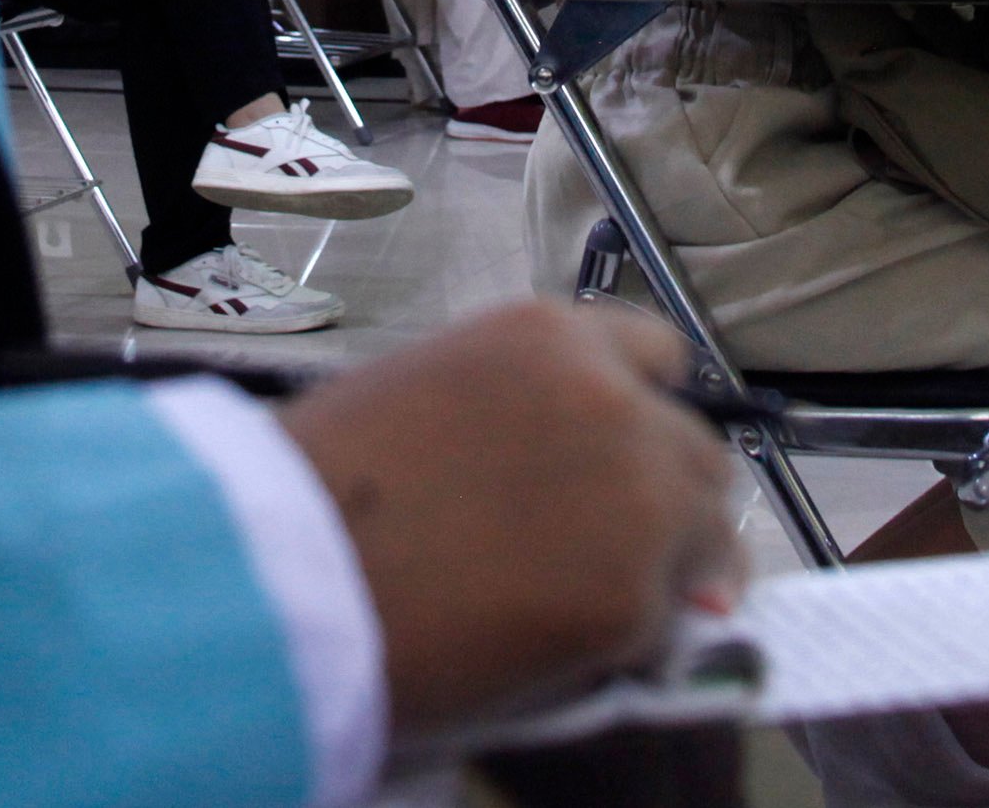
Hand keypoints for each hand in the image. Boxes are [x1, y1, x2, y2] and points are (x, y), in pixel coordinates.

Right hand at [278, 302, 744, 741]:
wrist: (279, 572)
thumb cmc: (319, 484)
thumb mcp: (430, 397)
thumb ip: (519, 418)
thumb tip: (570, 481)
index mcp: (551, 339)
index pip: (657, 357)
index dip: (645, 413)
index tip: (633, 455)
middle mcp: (612, 404)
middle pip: (699, 453)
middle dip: (671, 501)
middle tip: (620, 550)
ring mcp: (635, 503)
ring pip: (709, 540)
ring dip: (669, 570)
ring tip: (592, 608)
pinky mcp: (630, 601)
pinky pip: (665, 624)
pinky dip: (627, 642)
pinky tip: (558, 649)